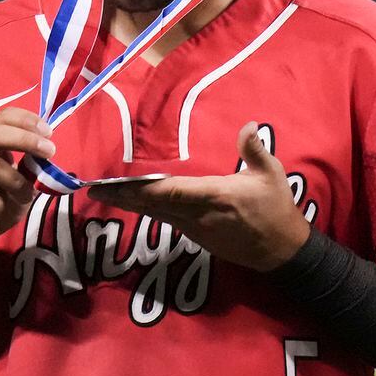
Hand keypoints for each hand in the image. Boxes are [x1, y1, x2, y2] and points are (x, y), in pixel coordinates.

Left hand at [86, 121, 310, 270]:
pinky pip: (166, 221)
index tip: (117, 184)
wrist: (281, 250)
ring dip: (130, 205)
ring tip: (105, 194)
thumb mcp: (272, 175)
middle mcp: (199, 215)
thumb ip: (255, 150)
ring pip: (156, 215)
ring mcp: (196, 229)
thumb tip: (247, 125)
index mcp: (216, 196)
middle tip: (94, 189)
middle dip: (124, 197)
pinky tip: (134, 203)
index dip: (141, 189)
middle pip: (154, 205)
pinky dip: (147, 211)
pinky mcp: (196, 237)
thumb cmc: (276, 208)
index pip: (171, 192)